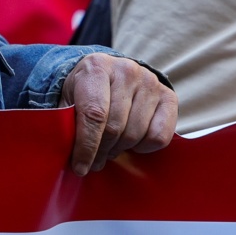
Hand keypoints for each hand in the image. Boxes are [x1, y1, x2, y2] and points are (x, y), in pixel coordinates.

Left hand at [61, 53, 178, 175]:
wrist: (109, 75)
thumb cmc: (85, 92)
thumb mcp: (68, 100)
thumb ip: (66, 123)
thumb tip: (69, 153)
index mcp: (97, 67)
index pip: (94, 114)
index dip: (87, 146)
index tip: (80, 167)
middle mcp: (126, 69)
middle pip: (115, 127)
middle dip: (101, 151)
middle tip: (93, 160)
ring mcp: (150, 81)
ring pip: (136, 134)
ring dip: (119, 150)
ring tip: (109, 148)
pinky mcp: (169, 96)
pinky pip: (159, 137)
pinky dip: (144, 148)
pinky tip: (131, 142)